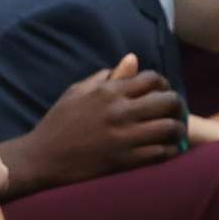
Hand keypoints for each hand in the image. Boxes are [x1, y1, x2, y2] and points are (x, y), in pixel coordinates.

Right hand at [10, 56, 182, 189]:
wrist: (41, 158)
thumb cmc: (58, 124)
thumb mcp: (77, 92)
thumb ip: (106, 77)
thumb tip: (132, 60)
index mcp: (108, 92)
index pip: (151, 78)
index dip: (163, 84)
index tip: (162, 93)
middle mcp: (119, 111)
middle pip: (168, 101)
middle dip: (176, 105)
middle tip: (174, 112)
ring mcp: (123, 137)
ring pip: (169, 127)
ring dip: (177, 129)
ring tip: (174, 133)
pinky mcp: (124, 160)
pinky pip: (160, 152)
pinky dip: (167, 150)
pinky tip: (164, 150)